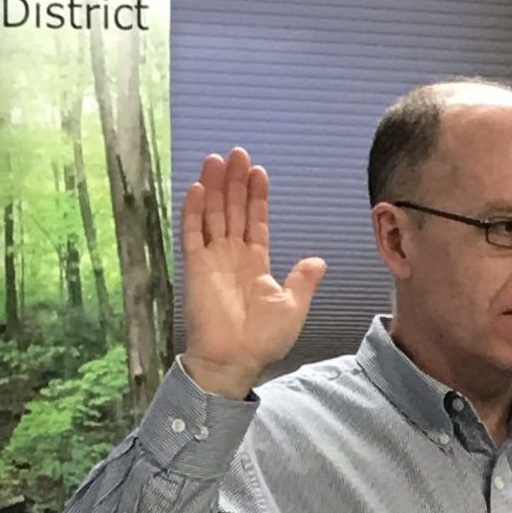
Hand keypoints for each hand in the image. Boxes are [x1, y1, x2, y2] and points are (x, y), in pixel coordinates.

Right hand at [180, 148, 326, 398]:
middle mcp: (233, 256)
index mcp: (256, 264)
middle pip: (233, 211)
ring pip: (213, 215)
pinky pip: (193, 234)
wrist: (236, 359)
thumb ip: (303, 281)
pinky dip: (195, 211)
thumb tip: (318, 260)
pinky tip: (199, 188)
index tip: (259, 173)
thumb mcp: (292, 306)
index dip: (257, 198)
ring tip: (217, 159)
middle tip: (238, 153)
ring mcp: (213, 259)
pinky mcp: (196, 267)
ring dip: (216, 187)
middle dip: (236, 182)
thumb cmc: (264, 339)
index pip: (256, 222)